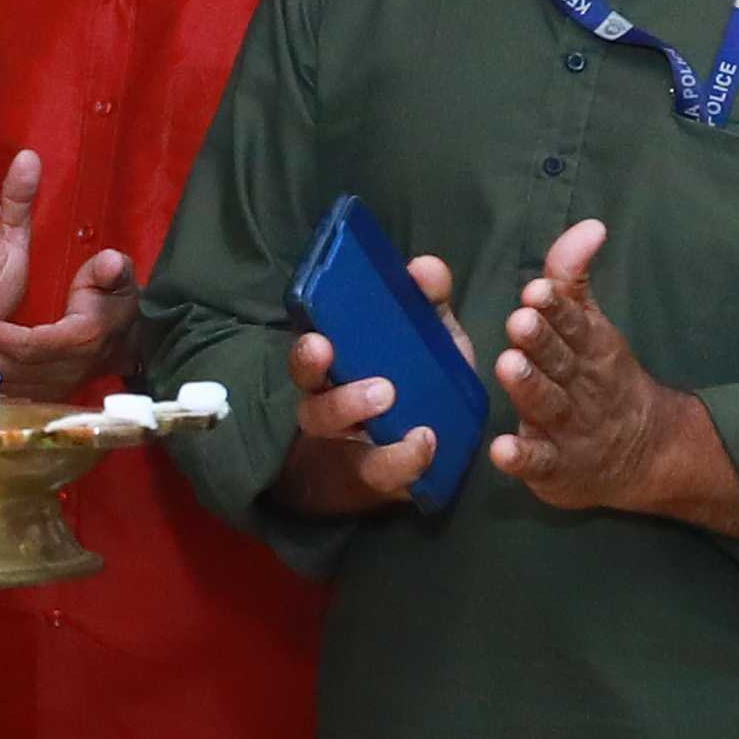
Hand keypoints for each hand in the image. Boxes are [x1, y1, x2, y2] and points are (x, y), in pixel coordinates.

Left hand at [0, 148, 129, 397]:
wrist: (119, 340)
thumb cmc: (113, 304)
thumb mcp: (117, 283)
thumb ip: (111, 272)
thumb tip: (110, 262)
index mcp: (77, 345)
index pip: (26, 346)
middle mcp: (58, 376)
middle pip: (1, 369)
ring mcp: (42, 391)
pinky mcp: (28, 396)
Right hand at [265, 321, 438, 521]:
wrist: (435, 449)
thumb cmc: (424, 382)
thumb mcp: (432, 339)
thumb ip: (429, 303)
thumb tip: (424, 267)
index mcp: (335, 358)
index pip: (307, 346)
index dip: (308, 346)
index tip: (319, 338)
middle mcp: (325, 394)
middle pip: (302, 378)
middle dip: (311, 366)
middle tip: (329, 353)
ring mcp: (344, 436)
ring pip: (323, 421)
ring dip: (348, 404)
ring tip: (386, 395)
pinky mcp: (372, 472)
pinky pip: (378, 469)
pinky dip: (402, 457)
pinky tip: (424, 440)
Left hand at [483, 221, 738, 532]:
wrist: (645, 452)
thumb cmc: (601, 377)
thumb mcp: (592, 325)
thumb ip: (575, 278)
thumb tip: (590, 224)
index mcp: (590, 347)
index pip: (574, 322)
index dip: (556, 306)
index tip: (537, 289)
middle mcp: (581, 384)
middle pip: (559, 359)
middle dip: (541, 339)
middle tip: (520, 319)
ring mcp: (569, 427)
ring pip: (548, 404)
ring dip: (529, 386)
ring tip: (509, 365)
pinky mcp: (555, 467)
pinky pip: (539, 461)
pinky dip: (522, 458)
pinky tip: (502, 449)